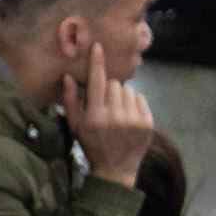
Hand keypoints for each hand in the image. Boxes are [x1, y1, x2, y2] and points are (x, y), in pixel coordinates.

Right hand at [65, 44, 157, 185]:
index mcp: (94, 117)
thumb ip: (70, 101)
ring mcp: (133, 119)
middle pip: (114, 84)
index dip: (97, 62)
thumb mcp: (75, 127)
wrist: (115, 169)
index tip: (98, 46)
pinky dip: (133, 103)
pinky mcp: (147, 122)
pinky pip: (140, 98)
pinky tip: (127, 117)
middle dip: (108, 89)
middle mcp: (114, 116)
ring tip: (116, 113)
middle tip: (105, 104)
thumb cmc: (91, 145)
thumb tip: (68, 77)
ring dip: (121, 97)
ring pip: (127, 90)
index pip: (97, 82)